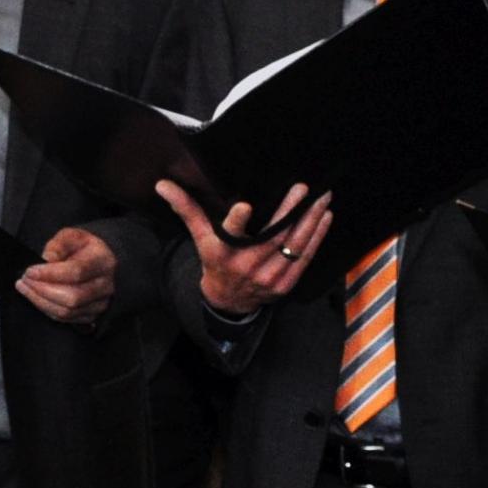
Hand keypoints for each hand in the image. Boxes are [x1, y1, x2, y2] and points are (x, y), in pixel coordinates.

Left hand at [15, 226, 117, 326]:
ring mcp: (100, 303)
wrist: (98, 260)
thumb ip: (58, 245)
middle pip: (72, 297)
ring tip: (25, 287)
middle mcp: (105, 285)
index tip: (30, 271)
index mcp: (103, 261)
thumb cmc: (82, 247)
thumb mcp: (71, 236)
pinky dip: (46, 308)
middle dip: (42, 290)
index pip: (76, 272)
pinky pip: (65, 318)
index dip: (50, 274)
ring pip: (67, 311)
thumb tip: (47, 259)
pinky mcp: (91, 315)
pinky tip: (35, 297)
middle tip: (24, 280)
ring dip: (40, 301)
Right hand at [167, 181, 331, 317]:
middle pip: (272, 236)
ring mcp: (268, 277)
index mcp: (224, 252)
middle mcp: (246, 266)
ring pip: (293, 245)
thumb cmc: (215, 262)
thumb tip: (162, 185)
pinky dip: (316, 238)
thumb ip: (187, 210)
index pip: (229, 236)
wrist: (229, 302)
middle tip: (304, 188)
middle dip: (290, 211)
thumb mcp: (200, 237)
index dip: (237, 222)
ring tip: (323, 198)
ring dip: (310, 221)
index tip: (245, 206)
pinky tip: (325, 218)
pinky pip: (304, 258)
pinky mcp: (285, 284)